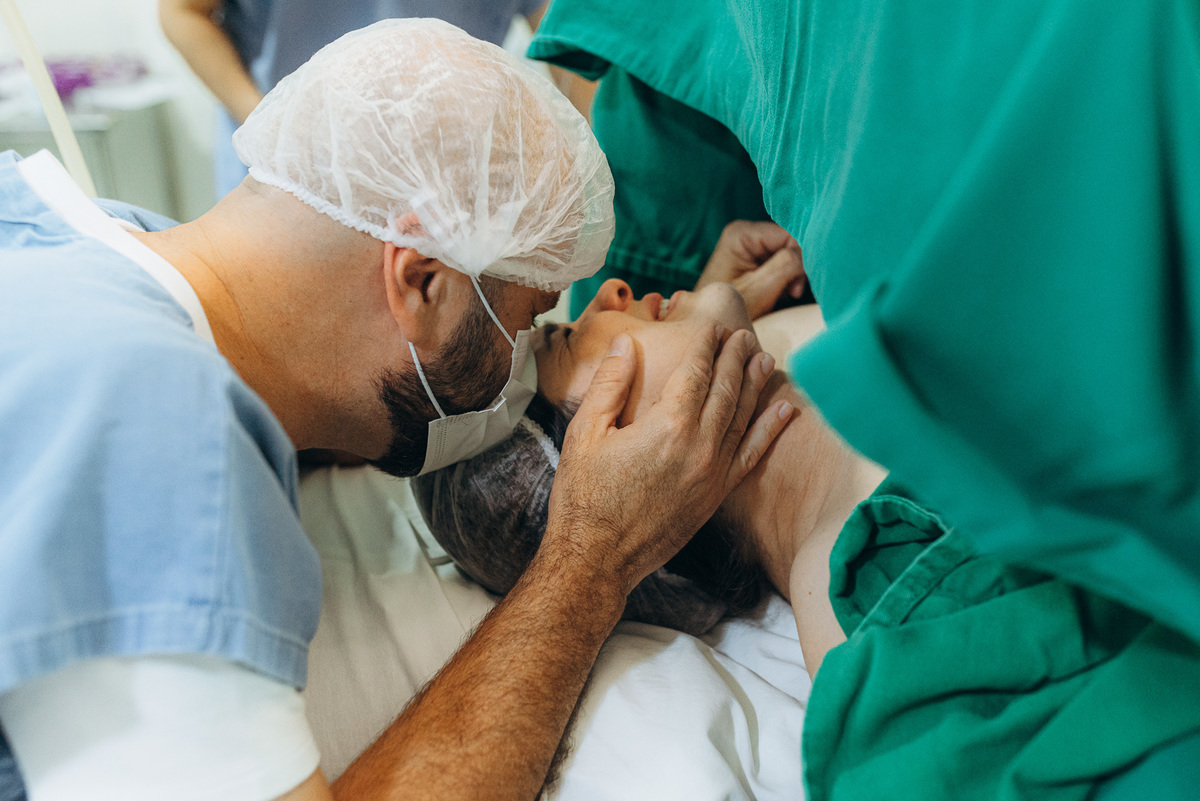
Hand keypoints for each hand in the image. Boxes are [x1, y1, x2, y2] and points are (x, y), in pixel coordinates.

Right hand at [543, 326, 793, 593]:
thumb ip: (610, 383)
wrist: (597, 558)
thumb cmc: (583, 495)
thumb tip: (627, 343)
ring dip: (755, 384)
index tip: (712, 326)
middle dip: (734, 358)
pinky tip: (783, 410)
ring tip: (763, 358)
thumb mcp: (585, 432)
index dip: (705, 345)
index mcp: (666, 425)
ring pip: (742, 417)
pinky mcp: (715, 495)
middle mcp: (698, 446)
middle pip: (725, 390)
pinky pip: (751, 455)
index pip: (695, 372)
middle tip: (742, 334)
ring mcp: (712, 472)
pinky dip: (769, 430)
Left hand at [696, 221, 805, 318]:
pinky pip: (782, 260)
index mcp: (741, 234)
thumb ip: (786, 266)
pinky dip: (786, 277)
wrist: (713, 328)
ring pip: (789, 252)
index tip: (796, 287)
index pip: (788, 235)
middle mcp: (745, 232)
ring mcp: (750, 244)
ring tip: (784, 294)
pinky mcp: (755, 257)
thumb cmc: (727, 313)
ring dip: (793, 274)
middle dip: (796, 267)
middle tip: (791, 293)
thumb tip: (812, 251)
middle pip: (789, 242)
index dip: (800, 258)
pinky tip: (781, 291)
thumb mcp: (759, 290)